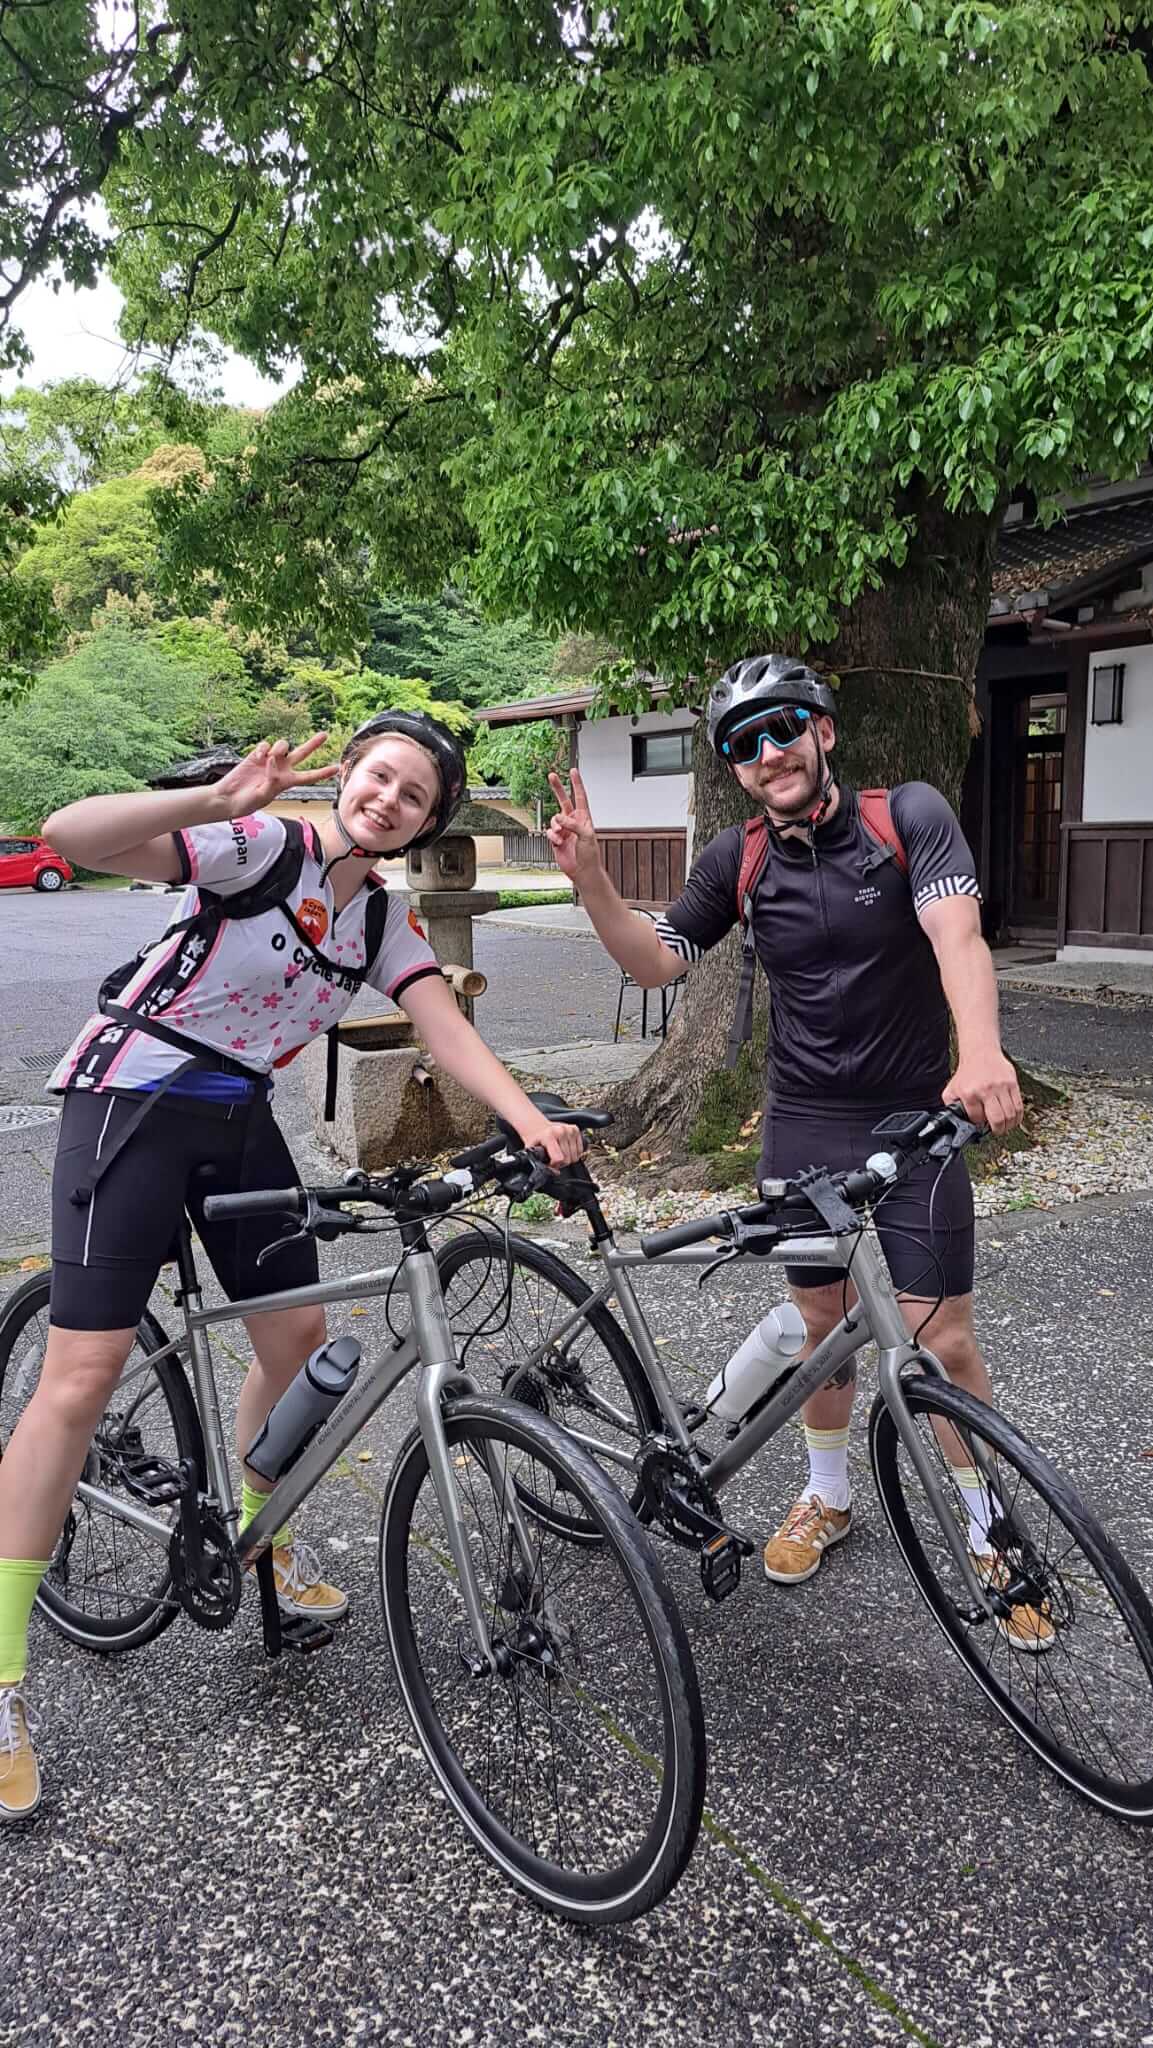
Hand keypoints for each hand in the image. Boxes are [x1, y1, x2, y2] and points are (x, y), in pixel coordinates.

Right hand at [209, 735, 334, 818]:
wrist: (228, 797)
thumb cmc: (246, 803)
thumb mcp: (263, 796)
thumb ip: (271, 780)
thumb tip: (273, 761)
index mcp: (286, 782)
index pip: (308, 776)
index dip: (322, 772)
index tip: (336, 768)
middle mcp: (281, 769)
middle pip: (301, 754)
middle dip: (313, 744)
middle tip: (325, 734)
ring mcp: (269, 761)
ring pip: (283, 745)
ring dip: (281, 747)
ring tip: (272, 756)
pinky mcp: (256, 755)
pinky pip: (266, 745)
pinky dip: (264, 749)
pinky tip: (258, 756)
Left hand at [516, 1114, 584, 1169]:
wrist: (539, 1126)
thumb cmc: (536, 1138)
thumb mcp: (533, 1151)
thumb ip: (542, 1163)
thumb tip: (555, 1172)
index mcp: (550, 1135)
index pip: (559, 1158)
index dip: (554, 1165)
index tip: (549, 1163)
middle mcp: (561, 1131)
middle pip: (568, 1159)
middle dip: (560, 1163)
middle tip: (553, 1158)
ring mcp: (570, 1130)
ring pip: (575, 1157)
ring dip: (567, 1158)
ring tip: (559, 1153)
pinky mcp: (576, 1129)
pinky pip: (580, 1151)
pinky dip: (573, 1153)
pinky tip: (565, 1149)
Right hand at [546, 768, 602, 883]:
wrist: (583, 871)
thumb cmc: (590, 855)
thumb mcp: (586, 836)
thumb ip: (573, 824)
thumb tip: (559, 818)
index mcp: (584, 818)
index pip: (580, 796)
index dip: (576, 783)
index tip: (573, 771)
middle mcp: (573, 821)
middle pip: (563, 800)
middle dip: (557, 788)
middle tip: (551, 776)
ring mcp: (564, 830)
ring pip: (554, 819)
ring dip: (556, 826)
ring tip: (561, 835)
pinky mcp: (556, 839)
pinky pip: (550, 832)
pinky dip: (553, 837)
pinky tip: (559, 842)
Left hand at [945, 1051, 1022, 1135]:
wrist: (980, 1053)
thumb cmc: (968, 1072)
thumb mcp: (952, 1089)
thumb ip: (952, 1106)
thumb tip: (956, 1121)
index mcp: (969, 1093)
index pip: (977, 1119)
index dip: (979, 1125)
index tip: (981, 1124)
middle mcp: (985, 1090)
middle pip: (997, 1120)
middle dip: (997, 1130)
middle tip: (996, 1130)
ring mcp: (1001, 1087)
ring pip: (1010, 1115)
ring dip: (1008, 1125)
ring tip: (1005, 1126)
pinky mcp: (1012, 1083)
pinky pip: (1018, 1106)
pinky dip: (1017, 1116)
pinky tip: (1013, 1119)